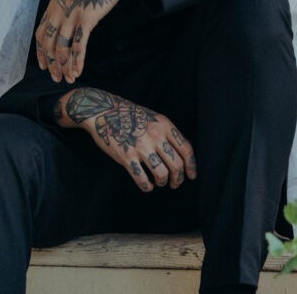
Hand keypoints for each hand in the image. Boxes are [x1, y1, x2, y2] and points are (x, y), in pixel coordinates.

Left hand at [35, 0, 147, 82]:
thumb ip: (66, 10)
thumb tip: (64, 29)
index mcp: (53, 5)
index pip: (41, 34)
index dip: (41, 52)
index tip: (44, 66)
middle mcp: (59, 10)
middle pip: (49, 43)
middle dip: (51, 64)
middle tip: (56, 78)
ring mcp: (72, 14)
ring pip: (62, 47)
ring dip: (64, 66)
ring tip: (68, 78)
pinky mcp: (86, 19)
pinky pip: (78, 45)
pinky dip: (77, 61)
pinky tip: (78, 71)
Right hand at [56, 87, 196, 191]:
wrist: (104, 111)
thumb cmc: (131, 115)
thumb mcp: (154, 118)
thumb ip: (168, 133)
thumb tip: (185, 150)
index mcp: (164, 124)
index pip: (186, 149)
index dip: (191, 166)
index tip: (191, 175)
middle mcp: (155, 135)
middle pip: (176, 164)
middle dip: (178, 179)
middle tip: (175, 183)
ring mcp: (141, 146)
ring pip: (161, 174)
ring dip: (163, 183)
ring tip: (159, 183)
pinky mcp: (126, 156)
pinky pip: (142, 179)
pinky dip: (147, 186)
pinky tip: (147, 186)